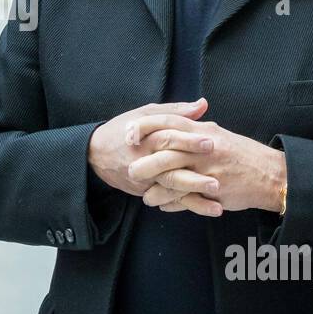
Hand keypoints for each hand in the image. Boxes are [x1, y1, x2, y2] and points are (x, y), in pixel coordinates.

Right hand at [88, 98, 213, 198]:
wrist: (94, 154)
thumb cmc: (123, 129)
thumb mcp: (145, 113)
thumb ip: (176, 111)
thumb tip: (203, 105)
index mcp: (144, 136)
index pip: (168, 137)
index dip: (189, 140)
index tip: (211, 142)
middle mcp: (143, 159)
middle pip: (170, 167)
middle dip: (194, 175)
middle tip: (218, 179)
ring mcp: (143, 178)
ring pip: (170, 188)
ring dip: (194, 195)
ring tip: (216, 200)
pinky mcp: (144, 191)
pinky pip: (167, 199)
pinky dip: (187, 205)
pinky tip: (206, 208)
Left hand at [127, 118, 286, 217]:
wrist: (270, 174)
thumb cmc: (240, 154)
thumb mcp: (217, 134)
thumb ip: (193, 126)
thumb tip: (171, 118)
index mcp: (202, 130)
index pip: (168, 123)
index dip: (145, 127)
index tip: (127, 134)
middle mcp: (204, 148)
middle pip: (167, 151)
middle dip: (145, 162)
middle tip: (130, 171)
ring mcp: (209, 170)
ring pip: (174, 179)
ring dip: (156, 189)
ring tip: (145, 196)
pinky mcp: (215, 191)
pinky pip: (187, 199)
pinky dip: (173, 204)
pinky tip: (163, 206)